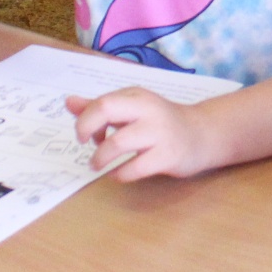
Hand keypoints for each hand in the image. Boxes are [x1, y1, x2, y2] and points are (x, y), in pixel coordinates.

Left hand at [66, 88, 215, 180]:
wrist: (203, 134)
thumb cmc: (161, 122)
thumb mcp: (133, 109)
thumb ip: (101, 107)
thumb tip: (69, 102)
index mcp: (137, 97)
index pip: (100, 102)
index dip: (85, 121)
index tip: (85, 135)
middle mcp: (148, 110)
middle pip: (106, 109)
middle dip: (86, 129)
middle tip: (87, 146)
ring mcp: (160, 133)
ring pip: (116, 143)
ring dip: (100, 158)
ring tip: (98, 165)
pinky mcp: (168, 156)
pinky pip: (134, 168)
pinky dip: (119, 174)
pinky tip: (119, 174)